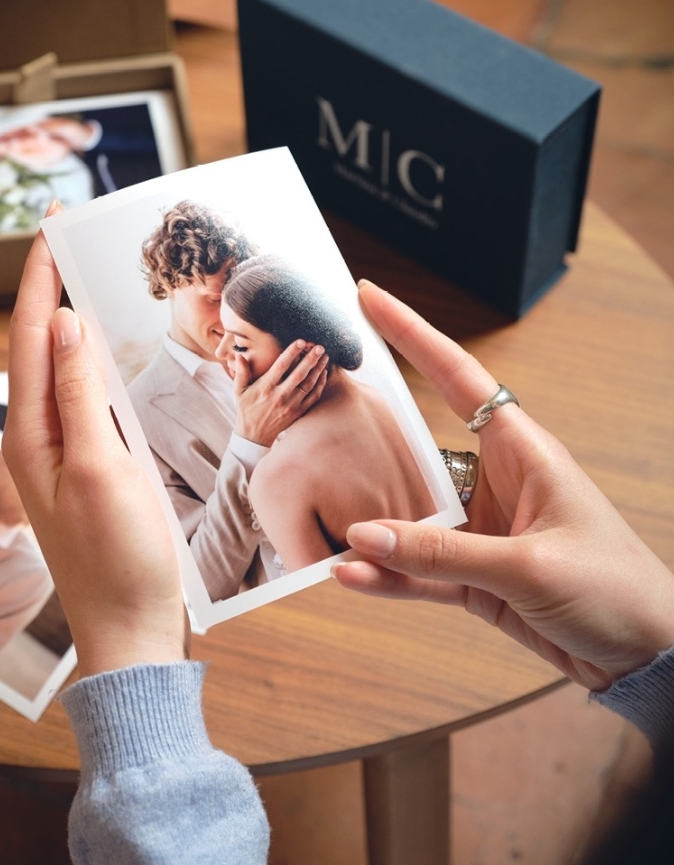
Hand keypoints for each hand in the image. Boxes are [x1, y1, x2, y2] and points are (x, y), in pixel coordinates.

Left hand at [2, 223, 187, 676]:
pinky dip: (91, 361)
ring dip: (67, 320)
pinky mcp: (88, 466)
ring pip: (58, 369)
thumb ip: (78, 394)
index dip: (36, 277)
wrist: (131, 630)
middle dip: (47, 287)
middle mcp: (38, 437)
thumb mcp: (100, 468)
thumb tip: (61, 322)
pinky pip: (82, 397)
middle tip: (66, 236)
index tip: (48, 225)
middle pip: (37, 345)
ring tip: (82, 277)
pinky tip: (106, 350)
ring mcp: (61, 453)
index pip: (27, 335)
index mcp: (31, 433)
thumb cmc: (117, 558)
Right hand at [233, 342, 328, 445]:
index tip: (301, 341)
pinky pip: (313, 397)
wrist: (254, 435)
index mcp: (265, 388)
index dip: (291, 352)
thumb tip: (239, 355)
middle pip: (298, 374)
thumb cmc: (246, 409)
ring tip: (325, 356)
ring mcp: (291, 405)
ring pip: (308, 385)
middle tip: (319, 347)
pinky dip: (320, 384)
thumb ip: (241, 373)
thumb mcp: (239, 391)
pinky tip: (323, 373)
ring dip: (318, 369)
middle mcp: (279, 396)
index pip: (280, 366)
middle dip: (310, 359)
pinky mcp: (298, 412)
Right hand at [332, 281, 673, 691]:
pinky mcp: (475, 576)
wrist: (651, 658)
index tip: (369, 298)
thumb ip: (442, 554)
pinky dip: (387, 575)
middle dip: (367, 441)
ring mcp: (481, 531)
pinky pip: (418, 569)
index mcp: (522, 451)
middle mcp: (495, 482)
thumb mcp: (530, 566)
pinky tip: (354, 577)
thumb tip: (365, 538)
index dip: (412, 334)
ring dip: (373, 532)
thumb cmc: (619, 593)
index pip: (456, 376)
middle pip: (415, 450)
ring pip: (409, 519)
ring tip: (329, 540)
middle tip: (316, 422)